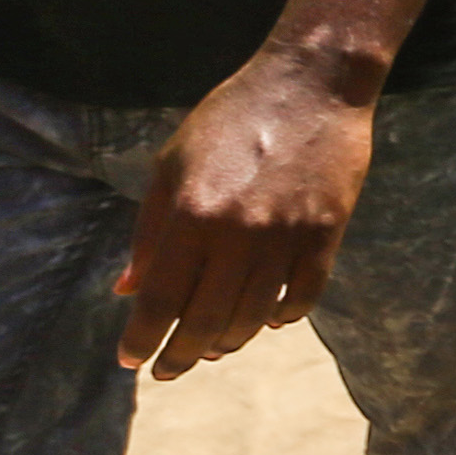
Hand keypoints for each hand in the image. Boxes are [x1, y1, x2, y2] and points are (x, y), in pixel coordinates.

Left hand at [114, 48, 379, 376]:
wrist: (310, 84)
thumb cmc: (228, 119)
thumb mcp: (171, 165)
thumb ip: (150, 230)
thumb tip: (129, 289)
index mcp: (192, 213)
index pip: (160, 298)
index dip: (142, 337)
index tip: (130, 360)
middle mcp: (238, 232)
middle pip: (206, 320)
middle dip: (180, 356)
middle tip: (167, 370)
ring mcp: (287, 235)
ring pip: (254, 316)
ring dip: (227, 342)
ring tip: (212, 347)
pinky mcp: (326, 232)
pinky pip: (304, 296)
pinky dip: (282, 316)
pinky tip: (266, 320)